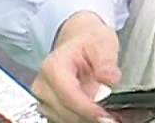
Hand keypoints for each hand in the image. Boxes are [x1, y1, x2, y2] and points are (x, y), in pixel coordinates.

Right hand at [33, 12, 153, 122]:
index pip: (67, 94)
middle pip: (64, 110)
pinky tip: (98, 115)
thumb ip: (106, 61)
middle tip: (112, 118)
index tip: (104, 115)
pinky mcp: (48, 106)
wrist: (79, 40)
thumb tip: (111, 78)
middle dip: (88, 116)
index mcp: (54, 66)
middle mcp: (43, 84)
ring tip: (108, 116)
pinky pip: (63, 118)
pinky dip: (81, 118)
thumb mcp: (104, 43)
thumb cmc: (90, 41)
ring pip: (62, 118)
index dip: (86, 108)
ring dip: (85, 119)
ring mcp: (43, 97)